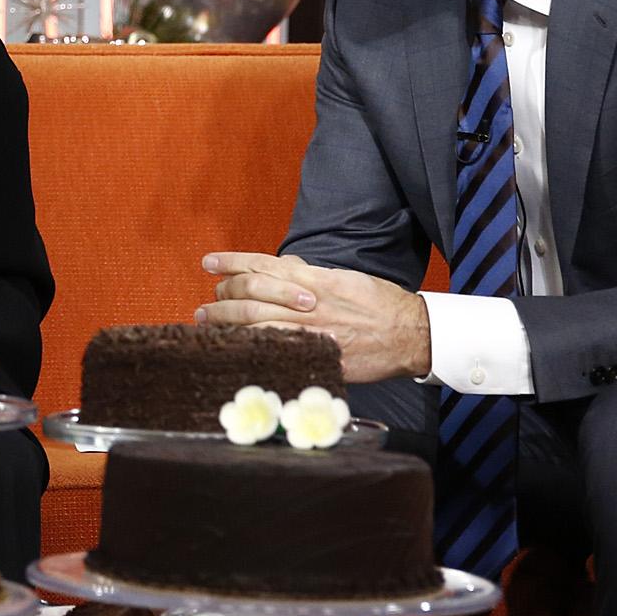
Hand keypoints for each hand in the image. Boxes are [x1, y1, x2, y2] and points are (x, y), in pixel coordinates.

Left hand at [195, 252, 431, 384]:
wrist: (410, 333)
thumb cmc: (378, 304)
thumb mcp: (343, 278)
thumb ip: (309, 274)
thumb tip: (284, 266)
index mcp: (313, 279)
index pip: (262, 264)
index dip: (231, 262)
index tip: (209, 263)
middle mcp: (307, 301)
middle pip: (250, 293)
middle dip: (222, 297)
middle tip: (207, 304)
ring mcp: (310, 328)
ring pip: (255, 321)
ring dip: (225, 322)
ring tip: (207, 325)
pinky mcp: (316, 353)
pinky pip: (274, 348)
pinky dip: (249, 345)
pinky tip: (232, 346)